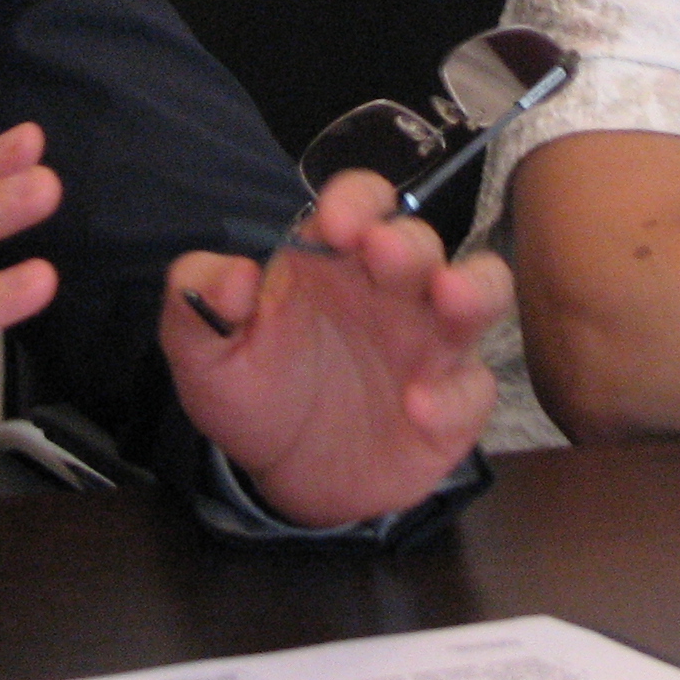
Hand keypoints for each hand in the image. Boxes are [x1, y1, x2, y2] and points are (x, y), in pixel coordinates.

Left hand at [161, 170, 510, 526]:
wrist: (284, 478)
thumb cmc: (255, 393)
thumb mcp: (205, 353)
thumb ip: (198, 303)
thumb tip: (231, 273)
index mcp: (336, 259)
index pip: (362, 202)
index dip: (356, 201)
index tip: (334, 224)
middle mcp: (393, 290)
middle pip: (420, 242)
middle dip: (407, 242)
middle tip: (382, 251)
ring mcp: (431, 344)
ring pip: (480, 293)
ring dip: (473, 288)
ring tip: (450, 296)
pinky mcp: (453, 403)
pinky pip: (473, 388)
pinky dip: (454, 395)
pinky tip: (417, 406)